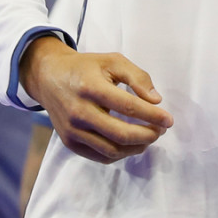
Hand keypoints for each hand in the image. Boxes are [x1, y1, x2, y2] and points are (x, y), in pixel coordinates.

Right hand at [19, 37, 173, 164]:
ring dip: (137, 147)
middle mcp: (78, 111)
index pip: (127, 106)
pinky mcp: (69, 142)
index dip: (151, 115)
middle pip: (120, 134)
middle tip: (161, 130)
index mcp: (90, 87)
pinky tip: (133, 144)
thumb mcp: (112, 61)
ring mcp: (72, 130)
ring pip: (111, 150)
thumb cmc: (86, 68)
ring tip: (150, 137)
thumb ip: (137, 77)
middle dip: (147, 135)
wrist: (49, 77)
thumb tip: (156, 100)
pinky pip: (100, 156)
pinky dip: (121, 154)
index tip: (168, 119)